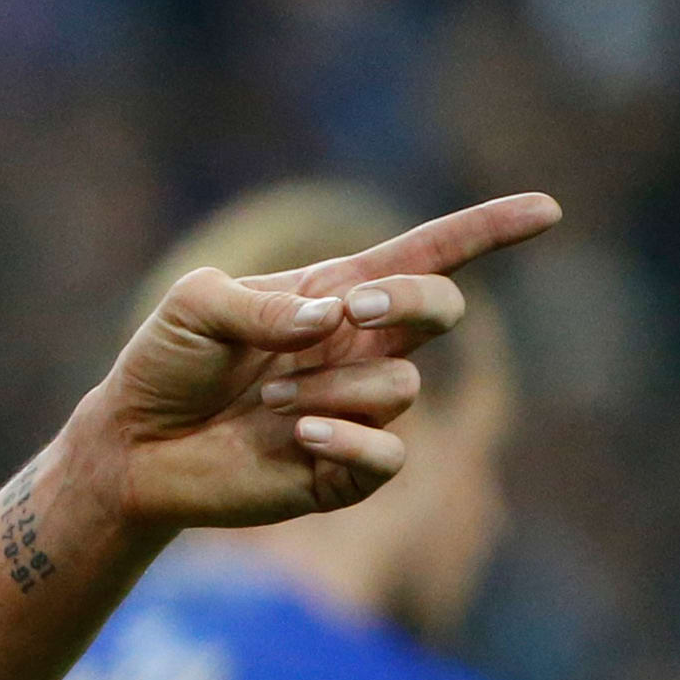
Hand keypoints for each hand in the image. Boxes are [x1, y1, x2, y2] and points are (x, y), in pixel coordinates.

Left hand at [73, 193, 559, 538]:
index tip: (546, 209)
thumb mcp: (193, 306)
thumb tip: (331, 322)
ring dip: (331, 385)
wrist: (133, 446)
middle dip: (409, 301)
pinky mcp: (347, 470)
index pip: (426, 256)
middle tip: (349, 310)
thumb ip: (258, 305)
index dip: (487, 231)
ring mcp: (358, 408)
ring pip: (401, 385)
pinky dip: (346, 437)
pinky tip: (297, 434)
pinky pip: (388, 453)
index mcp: (333, 294)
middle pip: (439, 307)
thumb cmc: (163, 365)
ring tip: (269, 397)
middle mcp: (359, 348)